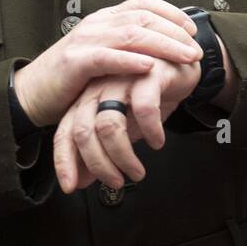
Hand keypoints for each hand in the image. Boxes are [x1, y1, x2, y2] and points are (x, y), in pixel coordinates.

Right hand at [13, 0, 200, 127]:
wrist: (32, 93)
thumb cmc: (73, 79)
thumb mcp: (104, 55)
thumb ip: (128, 47)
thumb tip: (165, 48)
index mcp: (105, 19)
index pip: (143, 4)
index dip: (171, 13)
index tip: (192, 29)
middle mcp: (97, 24)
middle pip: (143, 17)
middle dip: (174, 31)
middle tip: (196, 48)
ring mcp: (85, 40)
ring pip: (131, 34)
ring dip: (163, 45)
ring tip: (184, 57)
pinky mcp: (75, 62)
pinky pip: (107, 57)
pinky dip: (130, 60)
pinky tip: (150, 66)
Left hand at [53, 56, 200, 192]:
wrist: (182, 58)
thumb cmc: (150, 92)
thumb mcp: (125, 125)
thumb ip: (101, 149)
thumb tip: (79, 182)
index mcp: (87, 98)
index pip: (65, 132)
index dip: (64, 161)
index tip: (70, 187)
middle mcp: (99, 87)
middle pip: (83, 130)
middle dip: (99, 164)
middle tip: (117, 181)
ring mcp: (121, 78)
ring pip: (108, 124)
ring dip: (123, 156)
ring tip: (138, 171)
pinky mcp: (147, 72)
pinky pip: (143, 109)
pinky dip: (150, 131)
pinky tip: (157, 141)